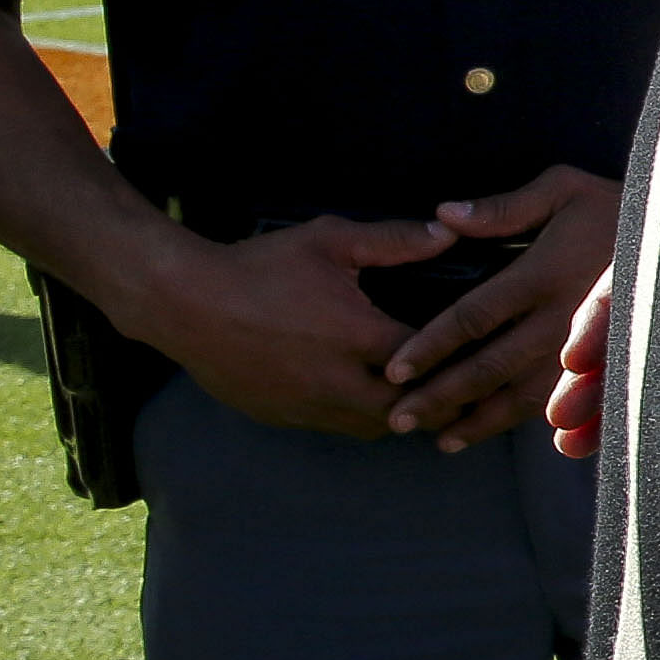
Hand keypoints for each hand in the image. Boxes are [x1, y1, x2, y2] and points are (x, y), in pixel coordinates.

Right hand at [126, 215, 460, 439]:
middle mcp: (335, 381)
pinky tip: (369, 398)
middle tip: (464, 389)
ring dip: (399, 414)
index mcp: (356, 336)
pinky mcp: (281, 416)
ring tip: (424, 397)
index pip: (427, 361)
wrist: (181, 302)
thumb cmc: (258, 266)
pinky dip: (357, 416)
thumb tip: (449, 233)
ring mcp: (306, 405)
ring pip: (372, 427)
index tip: (478, 355)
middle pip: (408, 410)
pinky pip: (333, 426)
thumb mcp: (328, 241)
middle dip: (437, 401)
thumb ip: (393, 240)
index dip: (456, 359)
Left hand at [377, 167, 620, 449]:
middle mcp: (562, 317)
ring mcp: (589, 346)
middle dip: (442, 397)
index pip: (473, 317)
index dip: (431, 346)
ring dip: (480, 421)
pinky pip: (570, 403)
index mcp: (543, 274)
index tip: (395, 370)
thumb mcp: (564, 190)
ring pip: (526, 395)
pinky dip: (536, 425)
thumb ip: (504, 208)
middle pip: (490, 367)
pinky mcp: (610, 361)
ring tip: (441, 440)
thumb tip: (444, 216)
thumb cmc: (618, 206)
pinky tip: (510, 436)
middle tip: (400, 420)